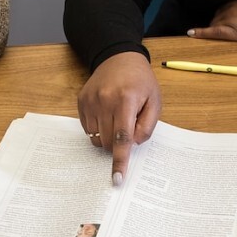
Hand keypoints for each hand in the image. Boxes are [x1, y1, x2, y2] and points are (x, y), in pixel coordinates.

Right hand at [78, 52, 160, 185]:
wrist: (119, 58)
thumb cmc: (140, 81)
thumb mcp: (154, 101)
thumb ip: (147, 126)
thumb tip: (133, 144)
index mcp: (126, 100)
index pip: (122, 137)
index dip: (120, 160)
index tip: (117, 178)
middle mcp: (105, 100)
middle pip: (109, 141)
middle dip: (119, 145)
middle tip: (128, 129)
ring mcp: (90, 101)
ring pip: (97, 138)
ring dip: (108, 138)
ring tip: (117, 119)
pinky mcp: (81, 102)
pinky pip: (88, 129)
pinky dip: (99, 129)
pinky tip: (107, 115)